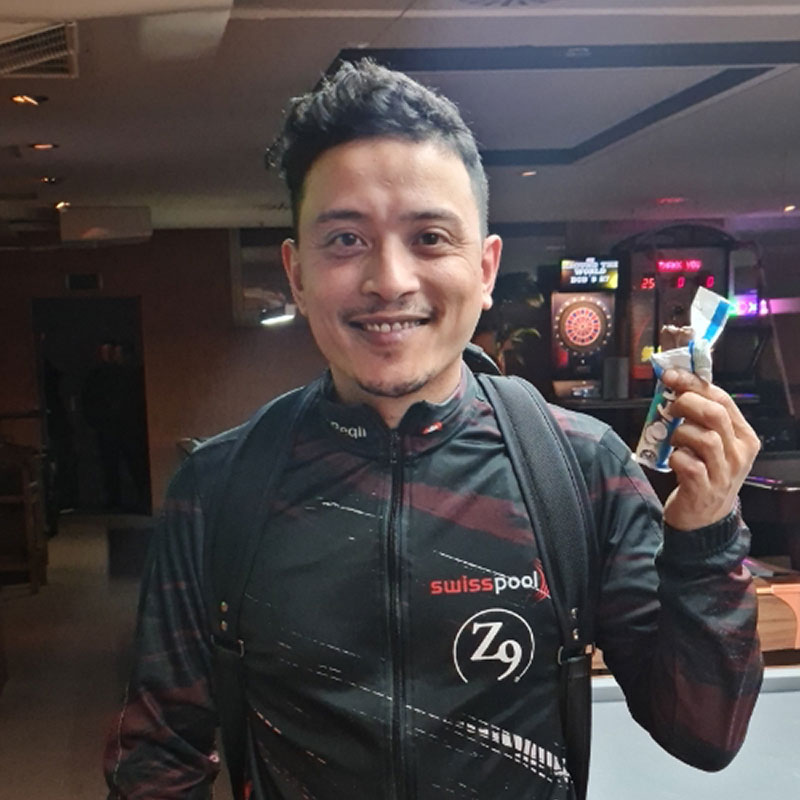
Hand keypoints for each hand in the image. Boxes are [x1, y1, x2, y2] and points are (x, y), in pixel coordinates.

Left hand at [660, 368, 760, 530]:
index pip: (722, 399)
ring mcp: (724, 472)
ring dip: (680, 434)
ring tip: (674, 442)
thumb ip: (701, 417)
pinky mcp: (705, 489)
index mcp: (744, 436)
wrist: (705, 519)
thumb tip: (676, 385)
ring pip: (704, 437)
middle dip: (686, 404)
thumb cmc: (704, 473)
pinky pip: (688, 463)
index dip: (694, 383)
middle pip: (715, 414)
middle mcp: (739, 453)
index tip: (670, 376)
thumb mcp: (713, 444)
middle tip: (671, 410)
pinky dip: (675, 457)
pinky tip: (673, 461)